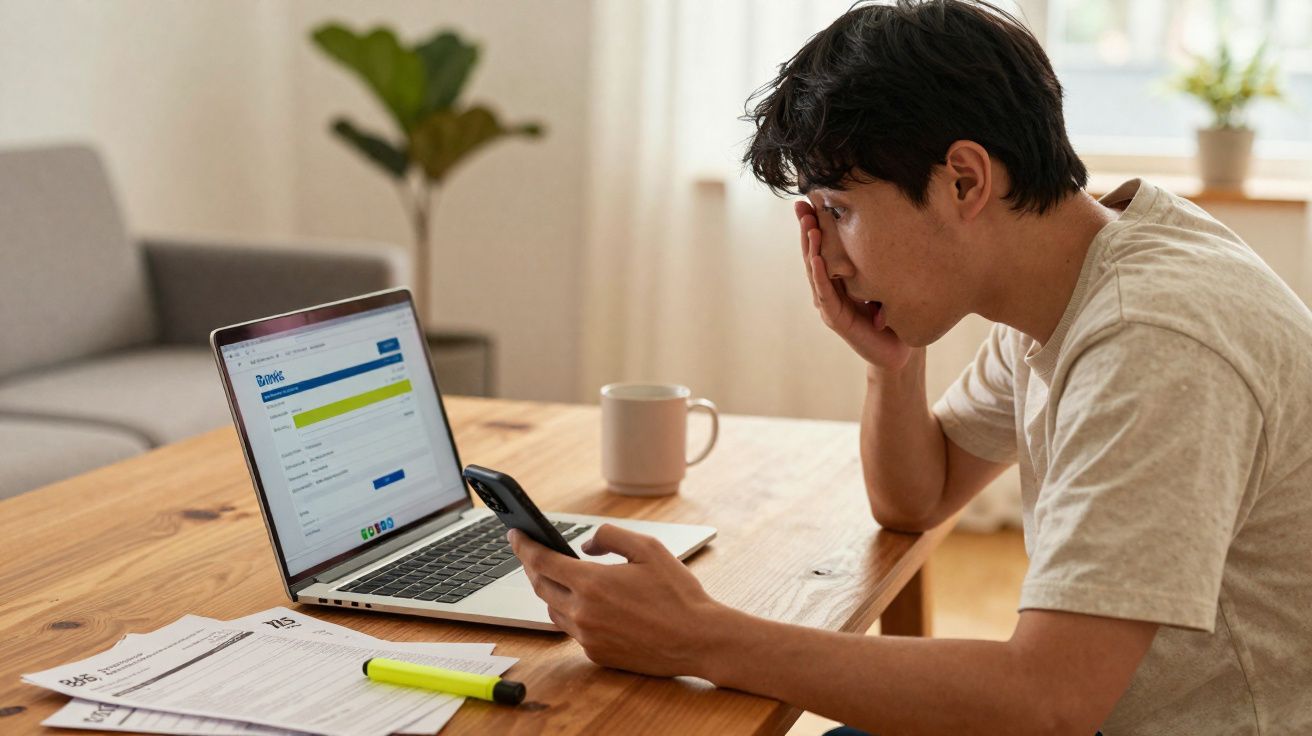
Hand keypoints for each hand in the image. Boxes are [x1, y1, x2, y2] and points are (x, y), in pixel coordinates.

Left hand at [508, 524, 726, 676]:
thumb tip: (585, 545)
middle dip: (534, 567)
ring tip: (563, 578)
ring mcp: (587, 637)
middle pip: (540, 586)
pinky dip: (574, 615)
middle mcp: (582, 612)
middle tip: (536, 554)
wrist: (698, 639)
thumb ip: (610, 537)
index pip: (541, 561)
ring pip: (553, 610)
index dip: (523, 546)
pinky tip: (590, 606)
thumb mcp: (648, 548)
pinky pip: (573, 631)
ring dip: (553, 592)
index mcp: (592, 582)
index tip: (515, 534)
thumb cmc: (677, 593)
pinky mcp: (596, 654)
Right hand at [795, 201, 912, 370]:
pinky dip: (820, 276)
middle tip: (802, 206)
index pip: (822, 247)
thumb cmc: (893, 313)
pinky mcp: (836, 320)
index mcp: (838, 279)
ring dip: (811, 249)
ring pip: (815, 272)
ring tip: (809, 227)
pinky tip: (817, 259)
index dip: (814, 225)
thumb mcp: (883, 278)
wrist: (899, 350)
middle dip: (807, 230)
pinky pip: (826, 295)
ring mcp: (830, 306)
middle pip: (813, 255)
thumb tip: (881, 223)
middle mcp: (829, 290)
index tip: (808, 200)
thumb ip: (874, 259)